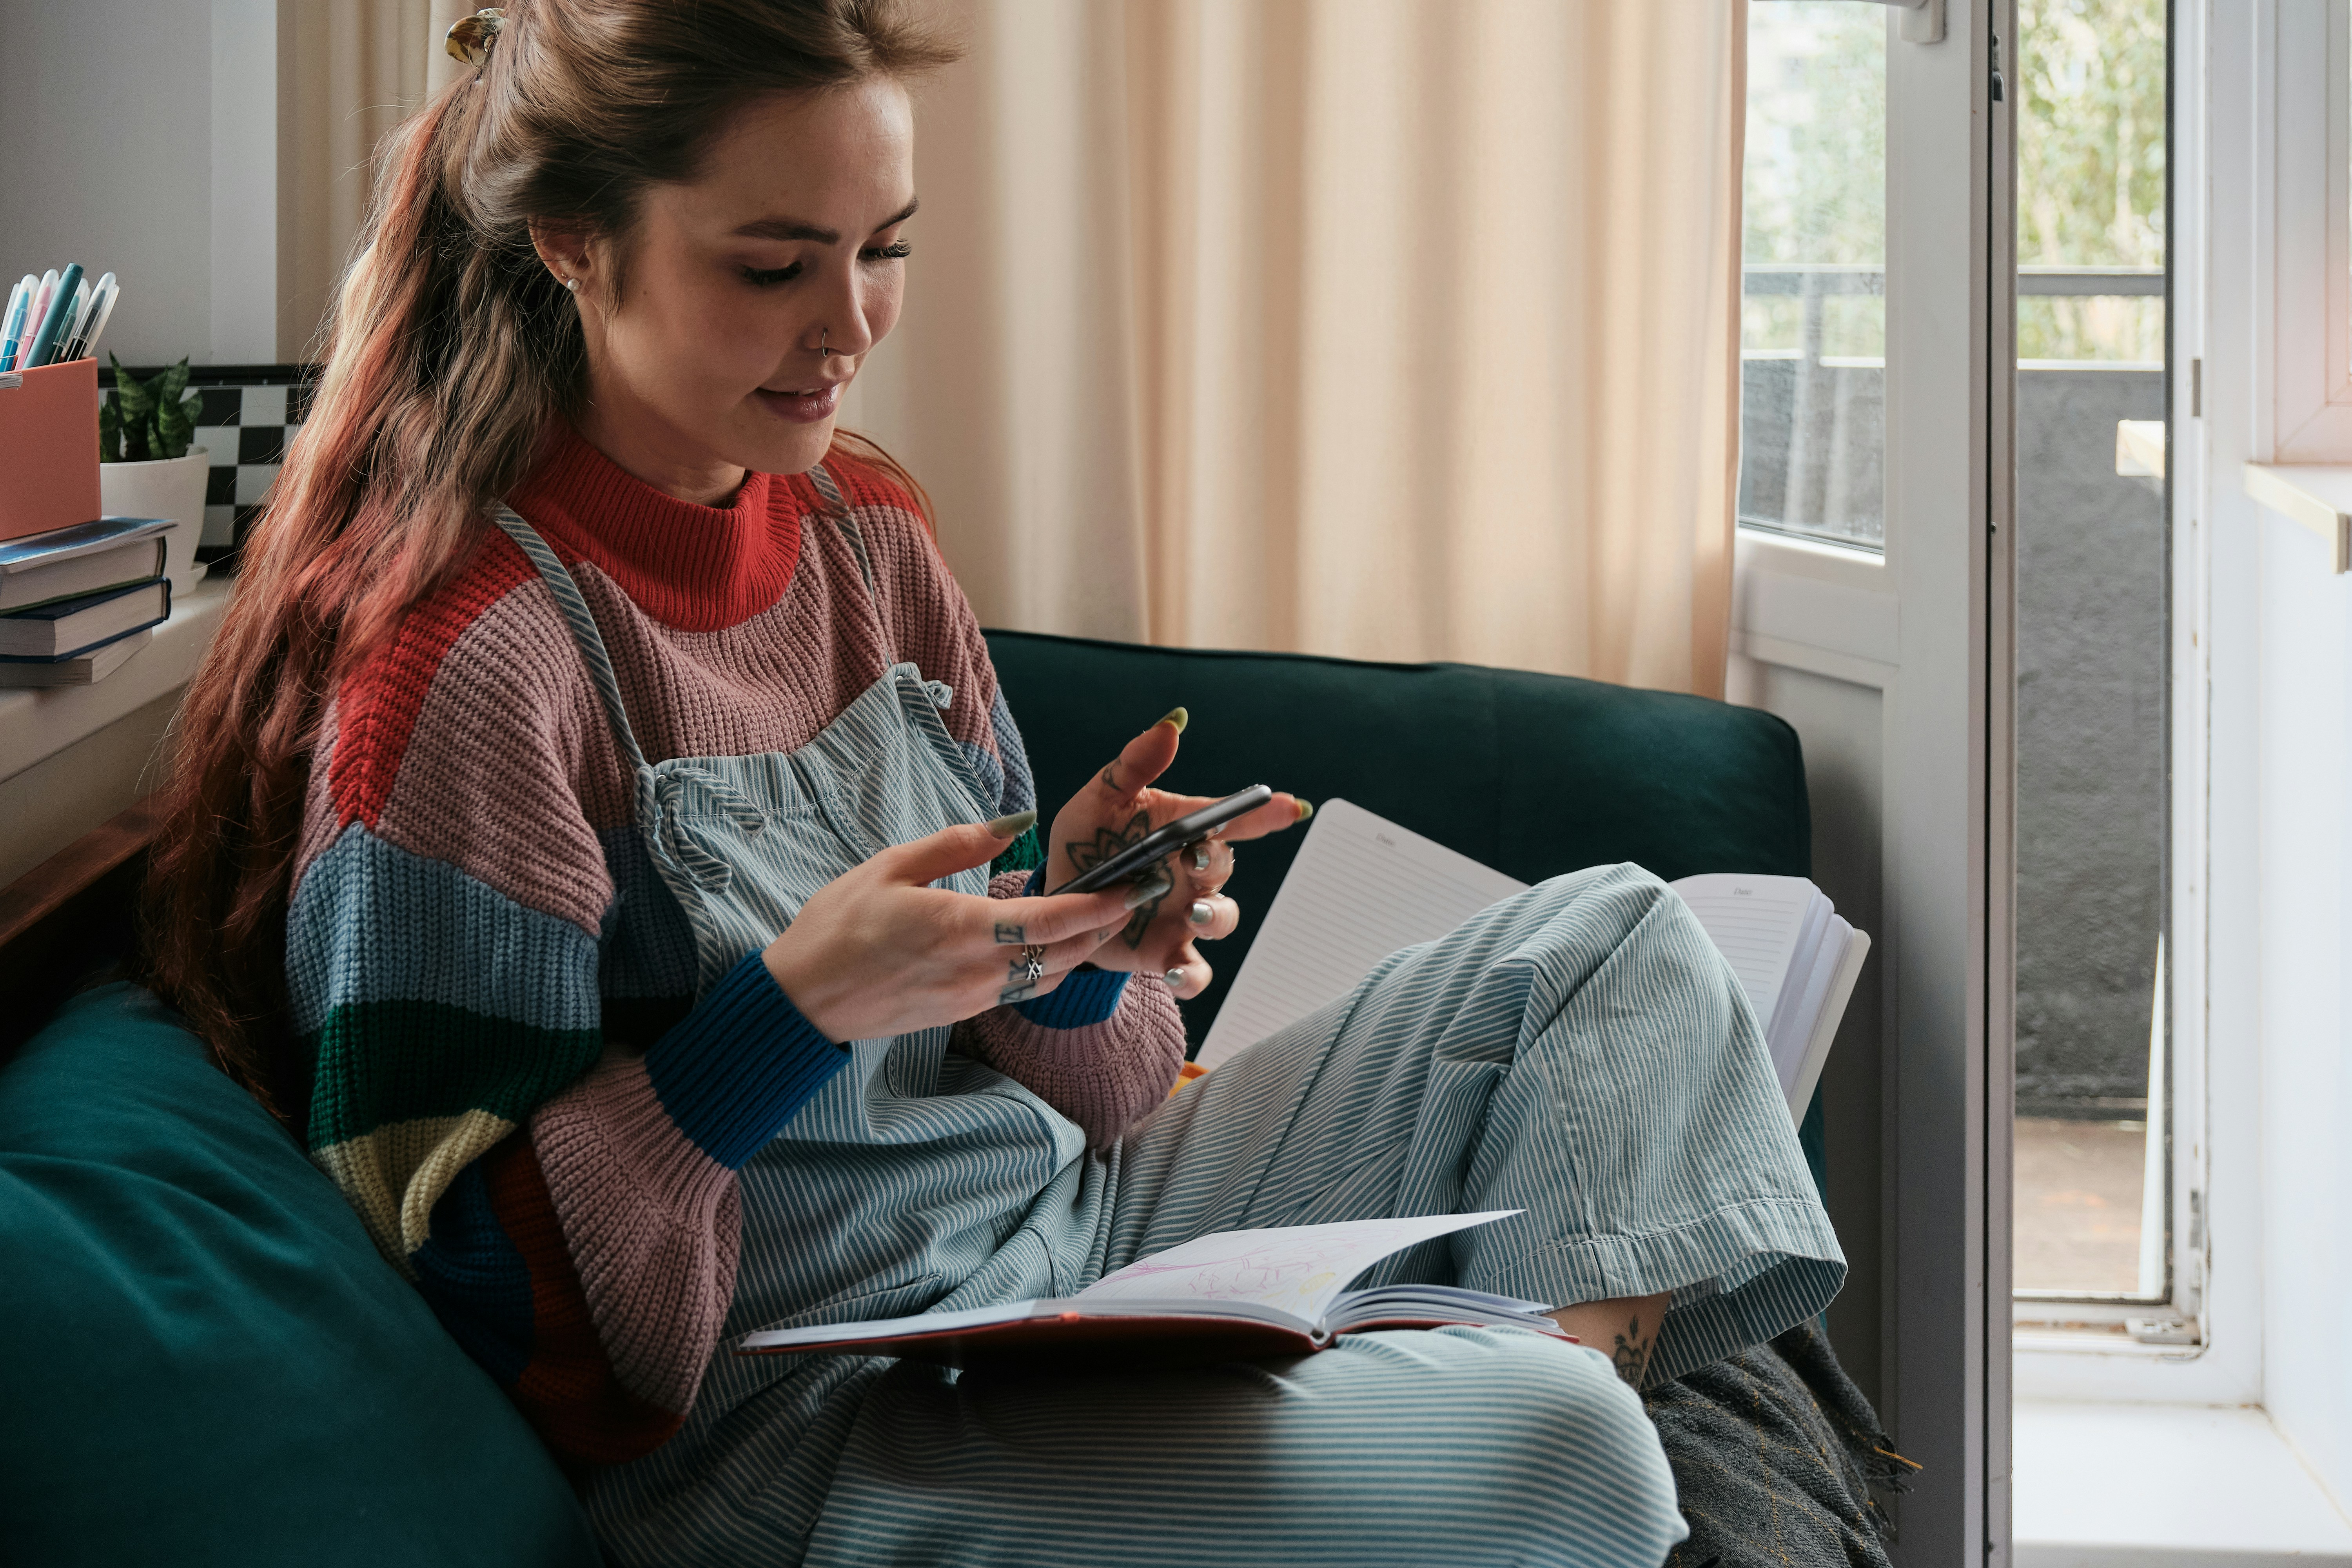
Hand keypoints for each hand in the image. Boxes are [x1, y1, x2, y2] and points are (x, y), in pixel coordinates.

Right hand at [761, 816, 1147, 1041]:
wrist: (803, 1000)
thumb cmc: (837, 926)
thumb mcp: (890, 867)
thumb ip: (956, 845)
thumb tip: (1015, 823)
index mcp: (961, 928)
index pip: (1053, 920)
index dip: (1100, 904)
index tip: (1133, 884)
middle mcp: (977, 969)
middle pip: (1066, 953)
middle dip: (1106, 926)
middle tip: (1135, 895)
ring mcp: (972, 997)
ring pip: (1050, 976)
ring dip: (1083, 950)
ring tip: (1106, 918)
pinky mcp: (963, 1012)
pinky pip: (1024, 990)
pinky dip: (1051, 968)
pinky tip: (1057, 947)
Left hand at [1046, 710, 1307, 997]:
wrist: (1055, 898)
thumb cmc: (1086, 842)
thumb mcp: (1101, 799)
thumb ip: (1134, 764)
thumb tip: (1171, 725)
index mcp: (1184, 834)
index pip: (1233, 821)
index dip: (1264, 814)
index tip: (1289, 807)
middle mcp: (1192, 876)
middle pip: (1225, 867)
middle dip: (1218, 861)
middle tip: (1196, 855)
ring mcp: (1183, 917)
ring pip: (1222, 919)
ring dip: (1215, 916)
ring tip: (1193, 912)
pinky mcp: (1165, 955)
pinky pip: (1194, 973)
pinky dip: (1190, 977)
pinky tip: (1173, 972)